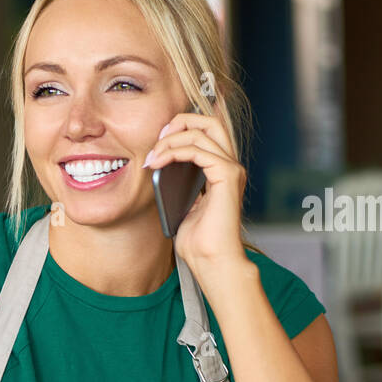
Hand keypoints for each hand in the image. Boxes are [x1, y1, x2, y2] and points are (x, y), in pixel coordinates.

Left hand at [145, 98, 247, 271]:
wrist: (211, 261)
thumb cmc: (198, 241)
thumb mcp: (182, 204)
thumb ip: (178, 183)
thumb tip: (160, 166)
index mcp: (219, 170)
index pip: (206, 132)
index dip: (180, 128)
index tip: (155, 143)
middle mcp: (229, 165)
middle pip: (209, 121)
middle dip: (180, 122)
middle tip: (156, 138)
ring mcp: (230, 169)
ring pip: (201, 132)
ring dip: (169, 141)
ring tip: (151, 158)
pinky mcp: (227, 176)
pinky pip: (198, 150)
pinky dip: (175, 151)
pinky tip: (158, 162)